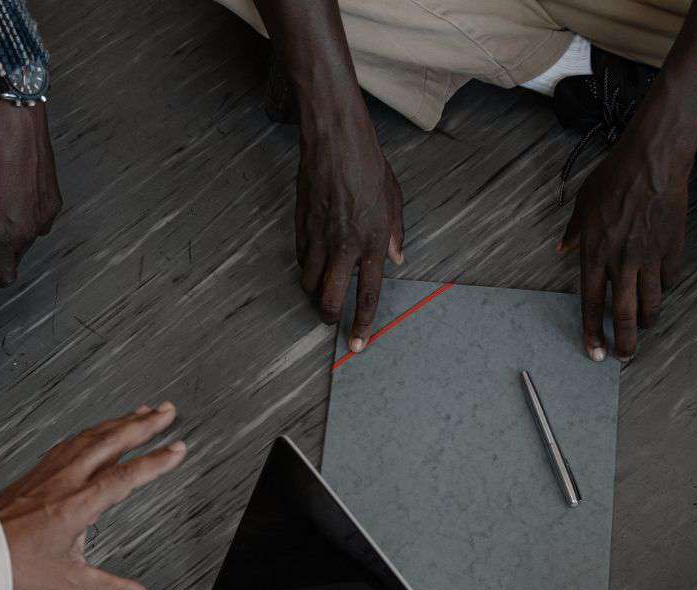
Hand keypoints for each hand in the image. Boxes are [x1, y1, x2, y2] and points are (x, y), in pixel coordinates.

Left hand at [0, 101, 60, 286]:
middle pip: (15, 256)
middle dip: (1, 248)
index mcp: (2, 237)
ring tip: (0, 207)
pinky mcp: (53, 201)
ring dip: (15, 230)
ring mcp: (43, 217)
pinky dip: (28, 213)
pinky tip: (15, 193)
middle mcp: (27, 232)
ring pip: (29, 236)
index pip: (5, 276)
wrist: (13, 126)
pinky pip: (40, 217)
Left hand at [0, 403, 186, 589]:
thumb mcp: (70, 582)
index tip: (177, 449)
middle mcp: (65, 481)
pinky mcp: (39, 471)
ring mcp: (51, 472)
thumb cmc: (15, 563)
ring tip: (142, 413)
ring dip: (120, 422)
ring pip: (91, 437)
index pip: (125, 477)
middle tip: (167, 412)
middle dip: (143, 425)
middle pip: (111, 443)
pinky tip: (99, 430)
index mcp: (76, 505)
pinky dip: (93, 431)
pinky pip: (71, 442)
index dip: (155, 462)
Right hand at [294, 115, 403, 348]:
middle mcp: (346, 245)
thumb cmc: (368, 164)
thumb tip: (396, 260)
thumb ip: (395, 233)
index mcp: (373, 241)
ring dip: (314, 292)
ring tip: (321, 288)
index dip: (362, 324)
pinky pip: (300, 258)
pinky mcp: (301, 225)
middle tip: (330, 318)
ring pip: (309, 283)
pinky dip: (306, 266)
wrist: (335, 139)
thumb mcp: (394, 198)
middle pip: (330, 298)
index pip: (368, 294)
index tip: (357, 344)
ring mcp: (320, 236)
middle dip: (329, 316)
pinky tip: (313, 261)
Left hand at [559, 131, 689, 360]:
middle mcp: (622, 262)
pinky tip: (660, 288)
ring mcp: (649, 257)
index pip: (590, 303)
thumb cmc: (615, 176)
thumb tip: (563, 248)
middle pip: (624, 315)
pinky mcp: (672, 249)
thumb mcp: (583, 203)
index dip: (592, 332)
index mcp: (595, 253)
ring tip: (643, 326)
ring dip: (646, 321)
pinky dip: (664, 288)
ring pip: (651, 304)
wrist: (653, 160)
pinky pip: (669, 280)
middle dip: (624, 343)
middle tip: (624, 357)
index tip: (594, 353)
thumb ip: (574, 232)